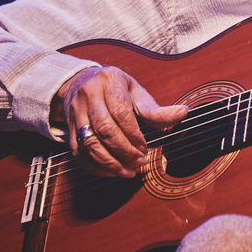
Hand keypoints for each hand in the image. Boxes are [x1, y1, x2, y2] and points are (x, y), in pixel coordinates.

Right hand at [52, 66, 187, 177]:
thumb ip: (156, 109)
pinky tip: (111, 171)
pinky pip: (79, 152)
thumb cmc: (115, 89)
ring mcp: (75, 112)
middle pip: (104, 129)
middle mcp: (89, 95)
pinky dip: (95, 166)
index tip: (145, 148)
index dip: (134, 134)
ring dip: (109, 162)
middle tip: (139, 162)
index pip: (121, 111)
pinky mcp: (68, 128)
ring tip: (127, 171)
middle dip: (124, 151)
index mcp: (109, 80)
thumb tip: (182, 114)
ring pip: (89, 143)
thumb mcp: (136, 92)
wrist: (82, 82)